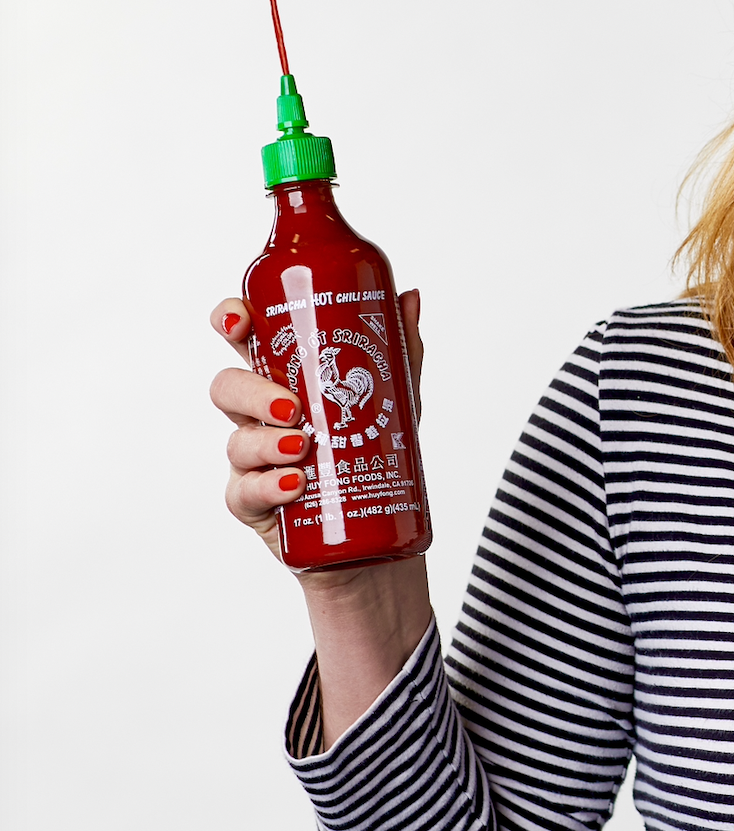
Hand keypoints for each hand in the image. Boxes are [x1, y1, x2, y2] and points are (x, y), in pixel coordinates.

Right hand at [209, 290, 432, 748]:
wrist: (378, 535)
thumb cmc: (375, 454)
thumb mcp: (396, 399)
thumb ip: (400, 349)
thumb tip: (409, 295)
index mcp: (283, 377)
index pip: (245, 340)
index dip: (231, 321)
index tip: (238, 319)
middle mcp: (259, 415)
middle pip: (227, 386)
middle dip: (251, 390)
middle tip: (291, 406)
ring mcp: (251, 459)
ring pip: (236, 439)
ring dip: (265, 442)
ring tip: (304, 448)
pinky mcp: (252, 503)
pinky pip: (243, 490)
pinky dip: (268, 484)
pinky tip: (294, 483)